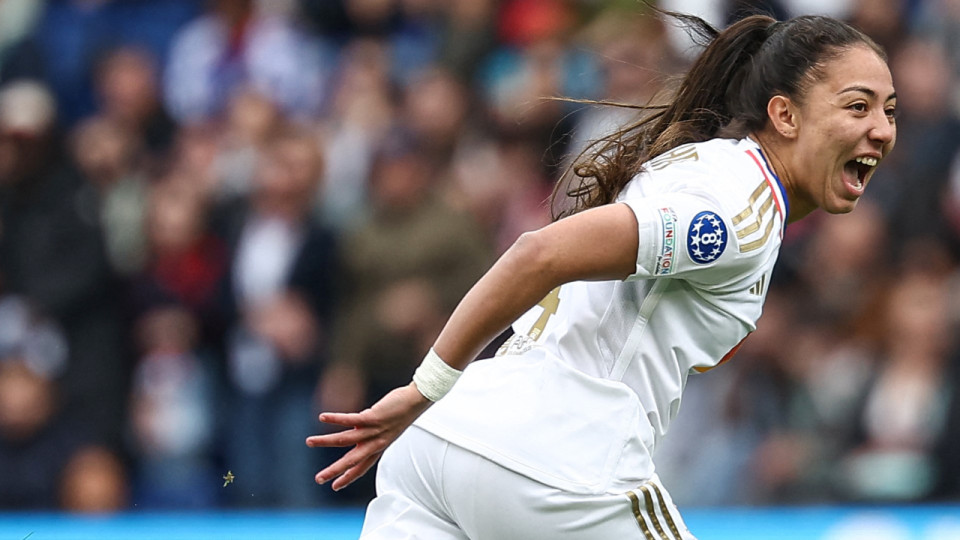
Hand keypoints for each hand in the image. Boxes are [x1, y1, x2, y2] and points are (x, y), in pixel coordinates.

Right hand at [306, 383, 431, 490]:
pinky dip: (335, 419)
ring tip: (309, 442)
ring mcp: (374, 430)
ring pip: (345, 439)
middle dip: (334, 471)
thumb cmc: (400, 413)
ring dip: (325, 441)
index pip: (361, 467)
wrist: (416, 401)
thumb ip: (369, 432)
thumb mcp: (385, 428)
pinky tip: (322, 417)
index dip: (348, 477)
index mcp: (378, 447)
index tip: (335, 487)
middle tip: (318, 479)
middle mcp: (375, 442)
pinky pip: (350, 420)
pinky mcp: (372, 417)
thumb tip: (356, 430)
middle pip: (351, 460)